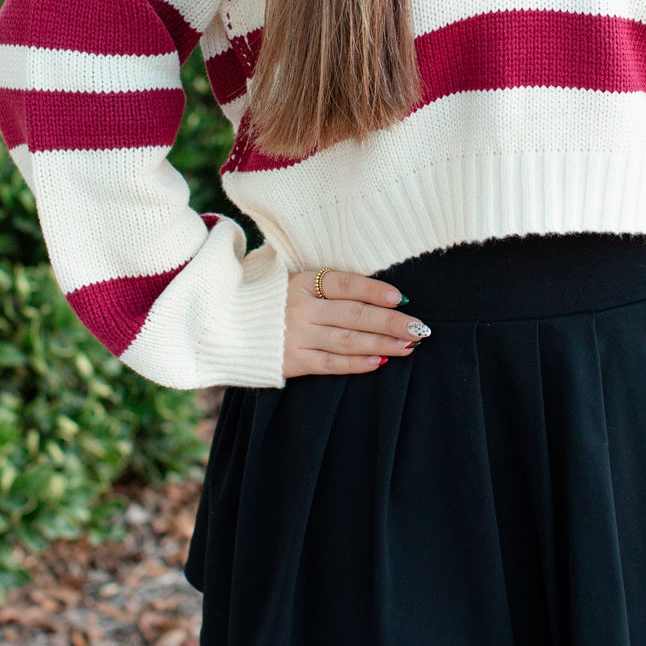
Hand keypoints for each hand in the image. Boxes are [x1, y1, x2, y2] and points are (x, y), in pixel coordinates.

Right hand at [283, 268, 427, 378]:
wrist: (226, 326)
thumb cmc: (272, 301)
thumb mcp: (293, 281)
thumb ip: (328, 286)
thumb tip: (378, 294)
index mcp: (302, 282)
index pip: (345, 284)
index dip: (374, 290)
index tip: (401, 298)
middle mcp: (300, 308)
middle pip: (353, 315)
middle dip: (390, 322)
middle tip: (419, 328)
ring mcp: (295, 336)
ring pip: (347, 341)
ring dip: (381, 343)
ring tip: (409, 346)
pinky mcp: (291, 361)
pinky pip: (330, 364)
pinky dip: (356, 364)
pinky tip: (379, 362)